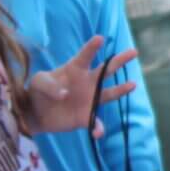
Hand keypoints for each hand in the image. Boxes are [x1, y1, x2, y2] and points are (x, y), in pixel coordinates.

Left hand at [23, 37, 139, 135]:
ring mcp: (89, 99)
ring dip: (121, 90)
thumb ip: (49, 85)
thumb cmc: (37, 91)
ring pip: (109, 93)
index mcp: (75, 69)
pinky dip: (97, 127)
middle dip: (120, 60)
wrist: (36, 114)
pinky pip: (95, 122)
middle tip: (133, 51)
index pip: (85, 56)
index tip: (100, 38)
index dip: (92, 47)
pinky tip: (98, 132)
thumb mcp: (38, 83)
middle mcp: (87, 82)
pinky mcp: (86, 117)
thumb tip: (65, 94)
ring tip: (132, 85)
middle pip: (107, 69)